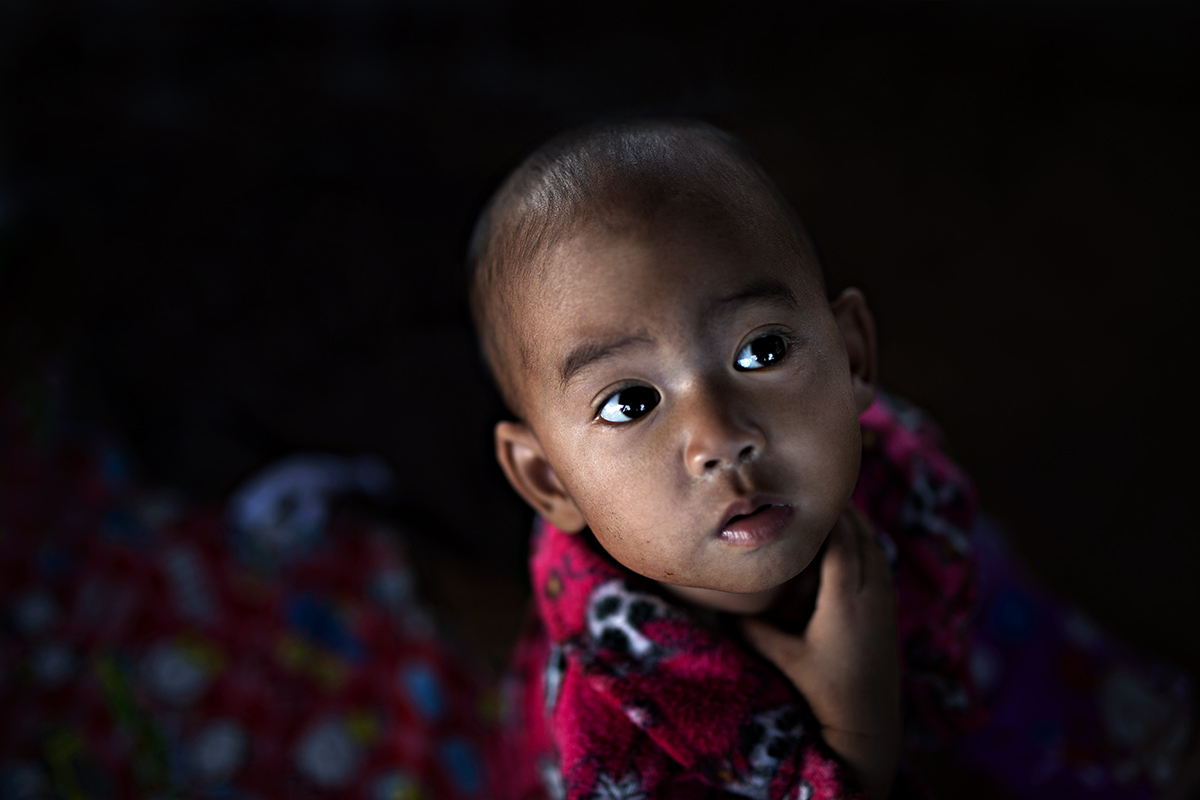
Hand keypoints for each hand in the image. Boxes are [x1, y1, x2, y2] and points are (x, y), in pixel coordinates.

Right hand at [742, 505, 900, 799]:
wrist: (869, 727)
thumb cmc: (824, 693)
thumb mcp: (782, 658)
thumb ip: (753, 628)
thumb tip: (720, 601)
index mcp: (846, 602)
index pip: (841, 541)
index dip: (825, 515)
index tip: (805, 494)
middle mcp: (872, 597)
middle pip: (863, 538)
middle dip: (843, 512)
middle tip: (817, 490)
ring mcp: (885, 606)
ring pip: (877, 550)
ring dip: (857, 527)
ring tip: (834, 510)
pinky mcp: (889, 616)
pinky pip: (881, 566)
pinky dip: (867, 546)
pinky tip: (852, 545)